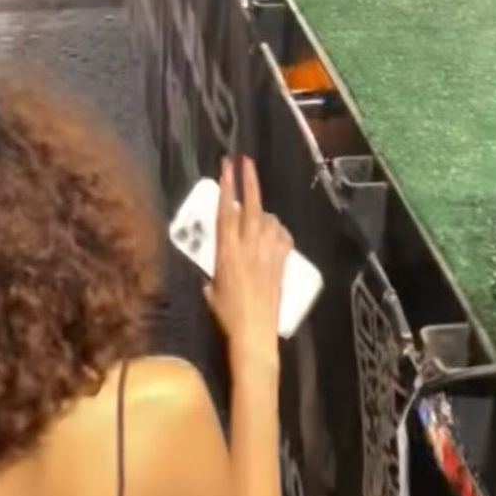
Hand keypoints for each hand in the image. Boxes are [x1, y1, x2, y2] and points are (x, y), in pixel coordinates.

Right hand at [206, 156, 290, 368]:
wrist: (255, 334)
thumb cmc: (228, 315)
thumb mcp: (213, 290)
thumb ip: (213, 274)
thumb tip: (213, 271)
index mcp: (226, 252)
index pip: (225, 212)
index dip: (226, 187)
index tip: (227, 166)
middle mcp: (248, 247)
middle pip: (250, 206)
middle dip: (249, 181)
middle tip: (246, 161)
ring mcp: (267, 254)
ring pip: (269, 219)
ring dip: (263, 212)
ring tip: (258, 215)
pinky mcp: (282, 263)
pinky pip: (283, 237)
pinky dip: (278, 231)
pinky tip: (274, 234)